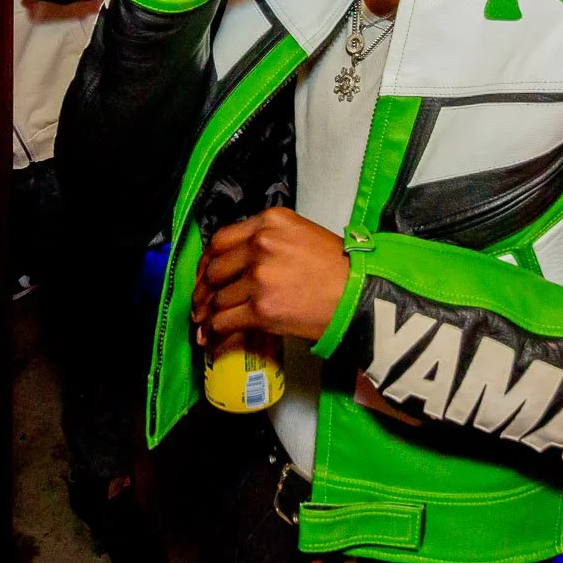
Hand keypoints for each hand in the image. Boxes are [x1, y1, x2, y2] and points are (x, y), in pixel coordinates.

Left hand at [191, 207, 351, 348]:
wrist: (361, 294)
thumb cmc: (340, 268)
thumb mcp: (303, 235)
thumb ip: (269, 240)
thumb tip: (240, 262)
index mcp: (270, 222)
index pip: (220, 239)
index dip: (207, 261)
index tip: (204, 275)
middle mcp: (260, 245)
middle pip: (215, 269)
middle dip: (204, 290)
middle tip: (201, 303)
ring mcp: (259, 277)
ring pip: (218, 298)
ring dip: (208, 315)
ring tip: (204, 325)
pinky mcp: (262, 308)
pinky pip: (225, 321)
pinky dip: (214, 333)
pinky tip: (211, 340)